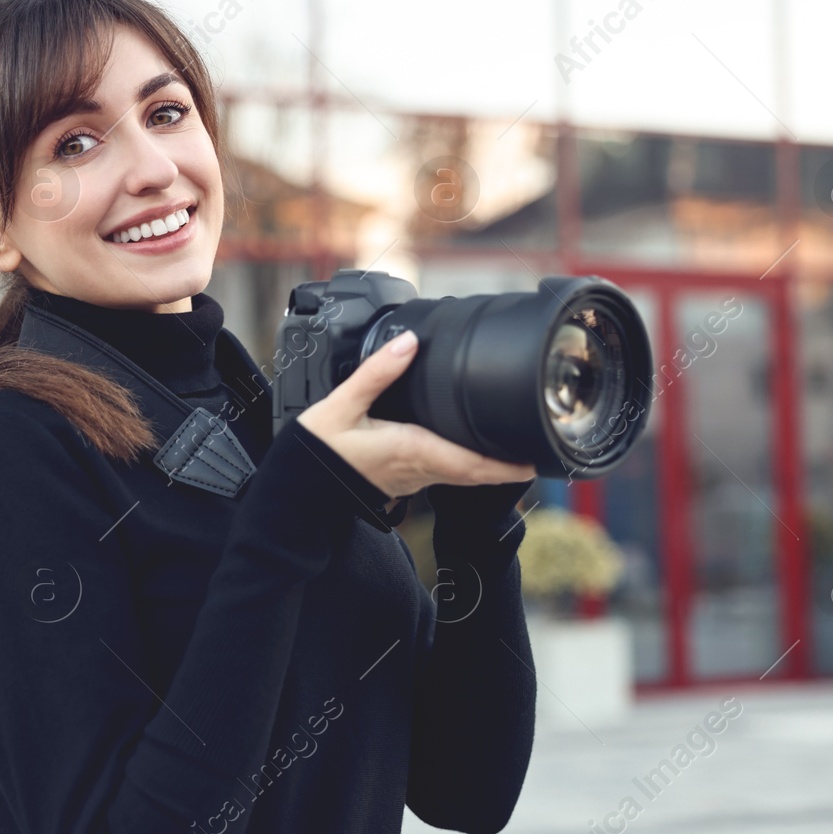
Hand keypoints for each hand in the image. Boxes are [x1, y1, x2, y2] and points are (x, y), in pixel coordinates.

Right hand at [294, 330, 535, 499]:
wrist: (295, 490)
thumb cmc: (315, 453)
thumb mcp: (341, 405)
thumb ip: (376, 372)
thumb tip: (408, 343)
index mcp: (409, 450)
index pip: (469, 464)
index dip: (505, 466)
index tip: (533, 462)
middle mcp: (416, 469)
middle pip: (474, 472)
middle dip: (506, 466)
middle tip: (537, 452)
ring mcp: (410, 478)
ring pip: (459, 474)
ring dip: (486, 465)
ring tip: (511, 448)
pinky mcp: (402, 479)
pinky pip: (442, 472)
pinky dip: (463, 462)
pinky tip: (466, 448)